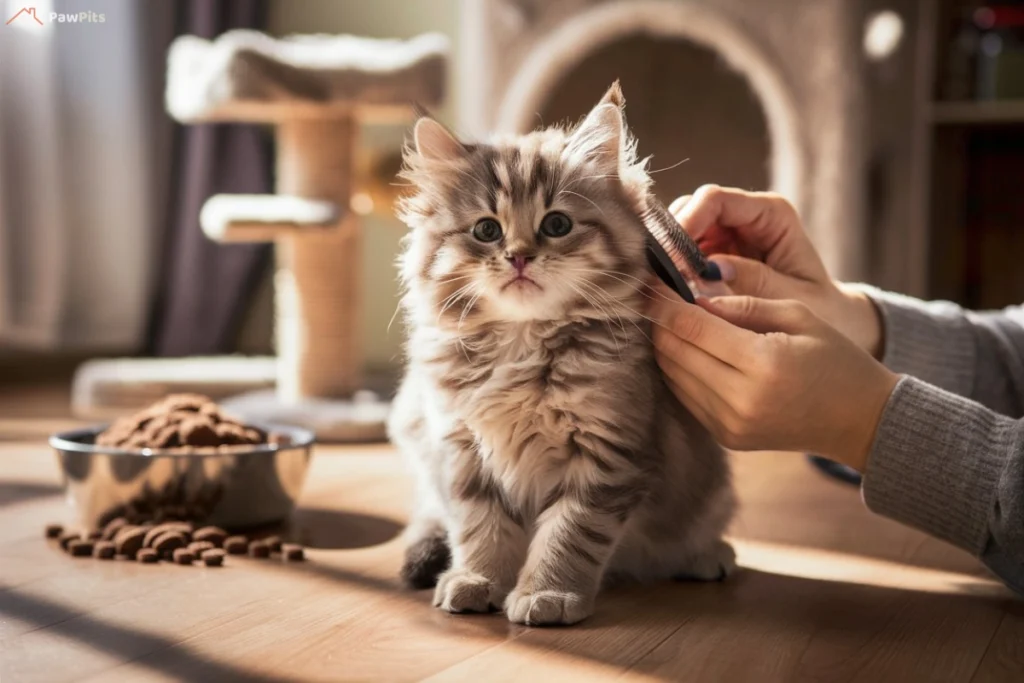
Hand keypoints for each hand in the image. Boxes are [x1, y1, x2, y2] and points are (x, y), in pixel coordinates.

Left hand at [649, 284, 898, 469]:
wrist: (861, 421)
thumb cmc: (836, 359)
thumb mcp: (799, 316)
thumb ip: (744, 305)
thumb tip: (694, 297)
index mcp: (762, 363)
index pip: (692, 326)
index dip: (664, 302)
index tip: (651, 280)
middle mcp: (740, 399)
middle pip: (674, 352)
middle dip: (658, 320)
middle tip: (652, 295)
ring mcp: (730, 424)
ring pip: (673, 375)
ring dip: (665, 345)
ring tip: (666, 318)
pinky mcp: (726, 437)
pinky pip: (686, 396)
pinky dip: (679, 370)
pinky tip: (685, 348)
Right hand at [672, 185, 883, 357]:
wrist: (830, 322)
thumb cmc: (821, 308)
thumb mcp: (795, 299)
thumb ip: (755, 283)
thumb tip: (708, 272)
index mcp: (770, 214)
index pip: (715, 200)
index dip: (687, 222)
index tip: (671, 259)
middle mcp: (743, 217)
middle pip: (690, 209)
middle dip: (670, 241)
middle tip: (659, 277)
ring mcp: (724, 235)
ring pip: (678, 231)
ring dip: (667, 257)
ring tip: (661, 287)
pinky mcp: (711, 257)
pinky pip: (680, 256)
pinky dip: (670, 272)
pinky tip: (666, 293)